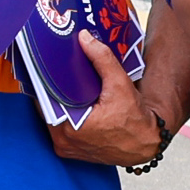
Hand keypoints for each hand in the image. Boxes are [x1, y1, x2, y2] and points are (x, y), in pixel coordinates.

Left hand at [48, 33, 167, 165]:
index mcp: (71, 128)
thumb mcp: (120, 84)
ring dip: (55, 104)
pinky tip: (69, 103)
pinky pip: (58, 130)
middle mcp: (64, 141)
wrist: (145, 142)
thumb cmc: (134, 119)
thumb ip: (102, 59)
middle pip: (46, 108)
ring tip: (62, 87)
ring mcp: (65, 148)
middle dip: (50, 92)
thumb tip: (85, 38)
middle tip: (55, 74)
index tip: (44, 68)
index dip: (44, 83)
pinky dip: (62, 117)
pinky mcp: (69, 151)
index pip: (44, 100)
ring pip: (50, 119)